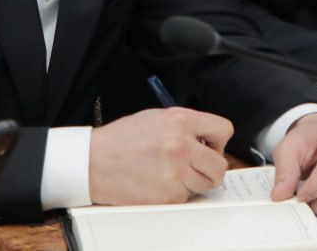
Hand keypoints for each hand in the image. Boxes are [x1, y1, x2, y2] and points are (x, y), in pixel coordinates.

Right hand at [89, 107, 231, 204]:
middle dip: (212, 168)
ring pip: (205, 184)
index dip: (219, 141)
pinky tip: (159, 183)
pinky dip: (176, 194)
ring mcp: (175, 172)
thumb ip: (185, 126)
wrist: (92, 162)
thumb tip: (206, 138)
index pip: (224, 130)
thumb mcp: (156, 118)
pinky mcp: (167, 195)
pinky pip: (185, 198)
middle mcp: (182, 145)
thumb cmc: (120, 140)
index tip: (211, 147)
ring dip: (194, 182)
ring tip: (173, 174)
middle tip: (198, 168)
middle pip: (220, 165)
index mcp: (181, 121)